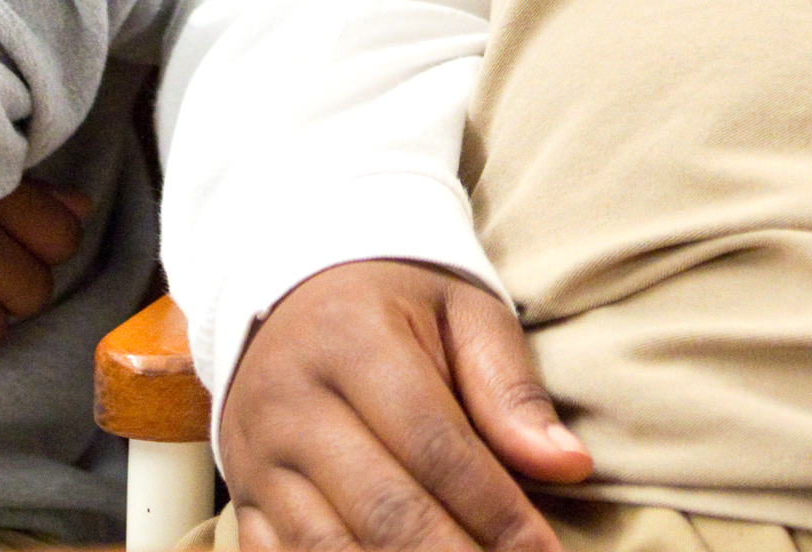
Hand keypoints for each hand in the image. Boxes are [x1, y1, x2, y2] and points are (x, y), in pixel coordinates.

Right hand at [221, 259, 593, 551]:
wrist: (291, 287)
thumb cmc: (395, 303)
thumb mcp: (462, 313)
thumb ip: (509, 389)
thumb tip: (568, 465)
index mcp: (352, 341)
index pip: (435, 445)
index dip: (496, 510)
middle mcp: (291, 403)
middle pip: (383, 511)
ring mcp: (257, 457)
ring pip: (329, 550)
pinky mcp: (243, 496)